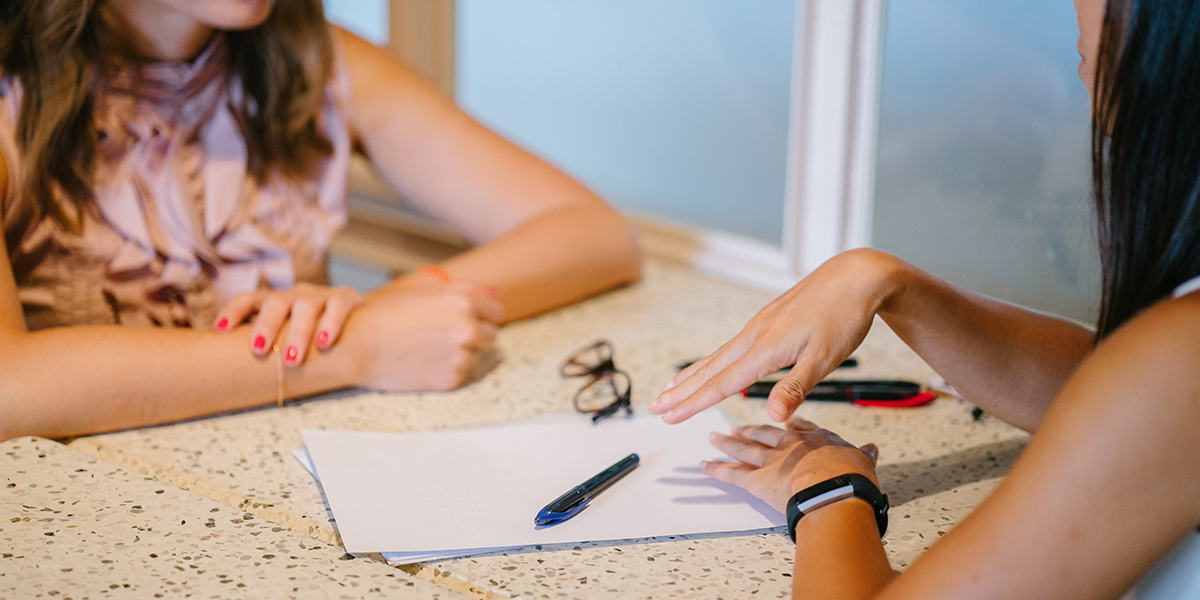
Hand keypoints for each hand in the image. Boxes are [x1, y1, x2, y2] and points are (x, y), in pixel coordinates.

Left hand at [214, 283, 363, 364]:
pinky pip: (338, 306)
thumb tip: (226, 373)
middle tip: (259, 350)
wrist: (357, 323)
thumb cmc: (309, 336)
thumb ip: (265, 346)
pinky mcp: (346, 298)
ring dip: (298, 332)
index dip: (233, 311)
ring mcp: (320, 296)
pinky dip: (331, 323)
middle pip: (276, 303)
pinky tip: (325, 343)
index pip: (249, 299)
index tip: (220, 330)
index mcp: (274, 303)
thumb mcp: (284, 336)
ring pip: (306, 306)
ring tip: (292, 359)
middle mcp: (294, 295)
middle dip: (266, 325)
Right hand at [337, 281, 504, 390]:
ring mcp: (460, 356)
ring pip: (477, 355)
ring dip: (461, 351)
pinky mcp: (451, 379)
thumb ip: (466, 289)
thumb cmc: (386, 312)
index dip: (482, 314)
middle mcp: (467, 330)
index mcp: (463, 303)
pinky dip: (447, 368)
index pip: (496, 311)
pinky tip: (424, 360)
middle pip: (492, 335)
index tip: (468, 317)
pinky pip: (461, 372)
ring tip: (430, 346)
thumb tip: (497, 293)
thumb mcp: (424, 289)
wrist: (356, 345)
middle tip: (445, 334)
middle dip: (475, 334)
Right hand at [648, 249, 903, 422]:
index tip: (668, 416)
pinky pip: (730, 346)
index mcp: (765, 348)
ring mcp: (759, 326)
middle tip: (653, 406)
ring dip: (692, 375)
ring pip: (717, 356)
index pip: (721, 383)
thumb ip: (795, 388)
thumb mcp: (825, 358)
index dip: (693, 403)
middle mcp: (754, 335)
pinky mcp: (767, 321)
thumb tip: (772, 417)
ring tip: (670, 388)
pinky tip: (713, 365)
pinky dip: (713, 360)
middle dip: (680, 391)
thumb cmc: (844, 316)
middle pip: (709, 369)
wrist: (855, 276)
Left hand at [702, 418, 878, 513]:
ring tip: (714, 438)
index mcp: (817, 439)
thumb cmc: (852, 480)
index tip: (783, 420)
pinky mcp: (757, 481)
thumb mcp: (863, 462)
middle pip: (765, 434)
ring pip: (744, 449)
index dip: (790, 424)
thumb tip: (872, 449)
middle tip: (737, 427)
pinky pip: (731, 474)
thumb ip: (863, 455)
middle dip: (750, 430)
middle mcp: (790, 446)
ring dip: (727, 444)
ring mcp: (772, 461)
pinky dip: (716, 470)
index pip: (800, 427)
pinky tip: (704, 465)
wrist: (834, 492)